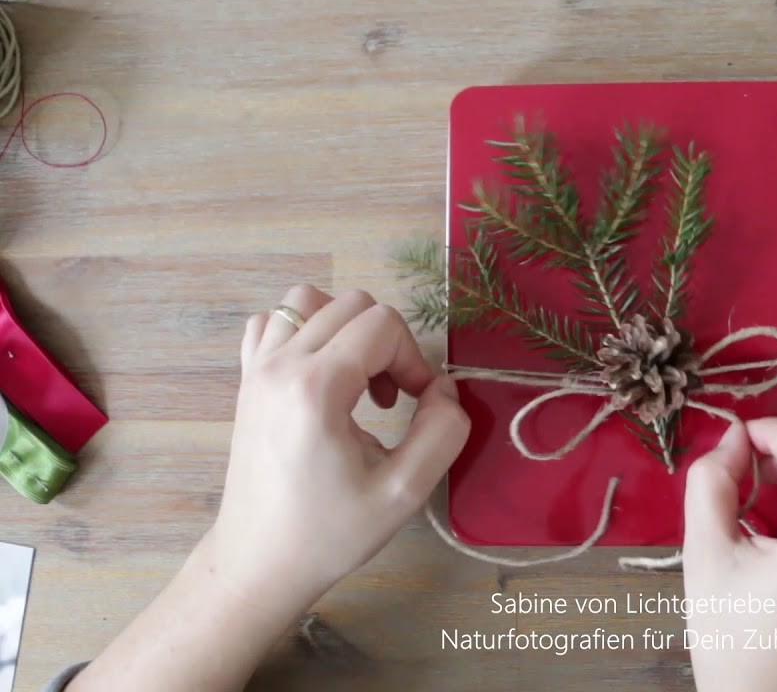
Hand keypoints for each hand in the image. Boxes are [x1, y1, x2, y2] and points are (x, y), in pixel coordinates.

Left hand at [208, 285, 470, 612]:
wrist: (259, 563)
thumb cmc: (330, 533)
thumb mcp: (405, 492)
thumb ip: (443, 431)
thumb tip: (444, 389)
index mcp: (316, 387)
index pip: (383, 324)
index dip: (414, 358)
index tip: (418, 406)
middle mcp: (280, 364)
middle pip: (352, 305)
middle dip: (387, 344)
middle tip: (394, 400)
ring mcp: (256, 368)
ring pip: (309, 299)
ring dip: (347, 328)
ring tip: (357, 379)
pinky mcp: (246, 379)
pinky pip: (273, 322)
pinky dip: (305, 332)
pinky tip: (321, 374)